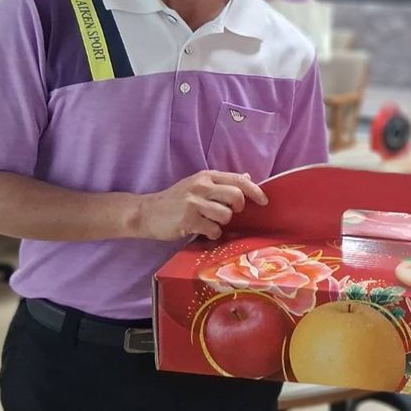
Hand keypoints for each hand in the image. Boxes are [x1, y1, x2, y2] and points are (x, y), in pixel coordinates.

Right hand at [137, 170, 267, 241]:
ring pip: (226, 215)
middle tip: (227, 213)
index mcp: (206, 176)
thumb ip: (222, 182)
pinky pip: (214, 230)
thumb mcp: (197, 185)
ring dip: (221, 223)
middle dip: (237, 209)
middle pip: (236, 197)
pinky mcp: (188, 220)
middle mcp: (201, 186)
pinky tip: (201, 230)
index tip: (264, 201)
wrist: (146, 212)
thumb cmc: (175, 200)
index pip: (238, 180)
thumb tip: (247, 177)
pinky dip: (212, 233)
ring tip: (209, 222)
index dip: (255, 191)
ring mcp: (194, 203)